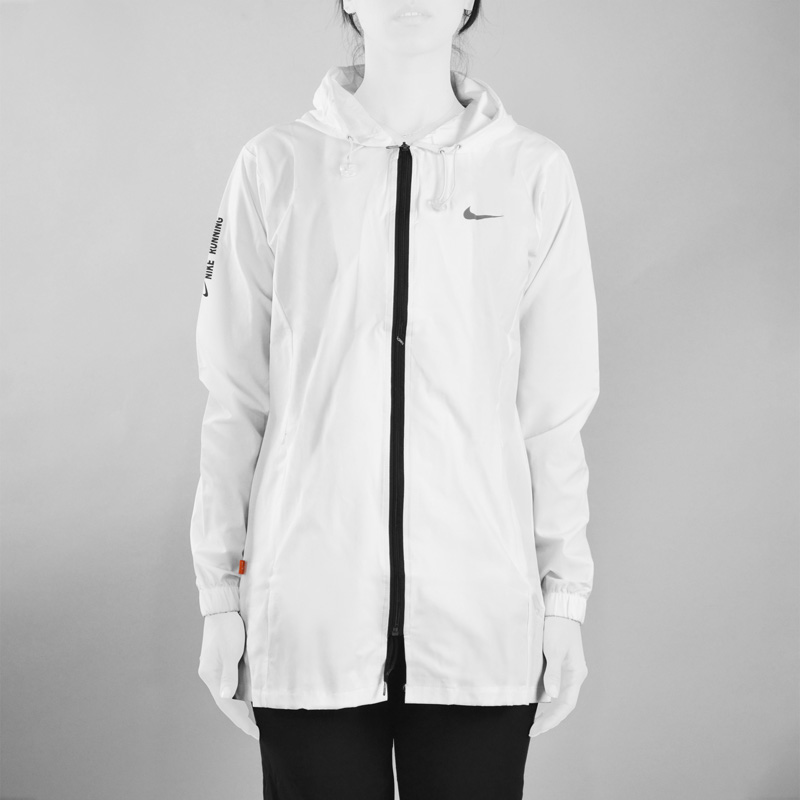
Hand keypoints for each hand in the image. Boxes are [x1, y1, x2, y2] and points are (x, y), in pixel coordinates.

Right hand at [198, 611, 259, 738]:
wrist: (222, 609)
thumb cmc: (227, 628)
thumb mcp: (230, 651)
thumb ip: (230, 675)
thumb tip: (227, 697)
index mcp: (211, 674)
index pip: (226, 704)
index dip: (240, 719)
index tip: (253, 731)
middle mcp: (211, 675)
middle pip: (226, 702)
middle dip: (240, 717)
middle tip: (255, 731)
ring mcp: (216, 670)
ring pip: (229, 695)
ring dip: (240, 708)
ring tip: (253, 720)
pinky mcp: (222, 663)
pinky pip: (231, 685)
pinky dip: (239, 695)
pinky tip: (247, 700)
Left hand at [529, 615, 587, 736]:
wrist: (559, 608)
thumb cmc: (558, 627)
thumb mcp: (554, 650)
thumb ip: (553, 673)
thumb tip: (550, 696)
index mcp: (576, 674)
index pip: (566, 704)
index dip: (552, 719)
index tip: (537, 729)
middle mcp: (573, 675)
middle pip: (563, 704)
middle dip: (549, 719)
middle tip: (533, 730)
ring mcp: (566, 670)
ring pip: (558, 697)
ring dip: (547, 710)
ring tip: (533, 721)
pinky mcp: (557, 664)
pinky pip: (552, 686)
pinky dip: (544, 697)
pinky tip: (535, 701)